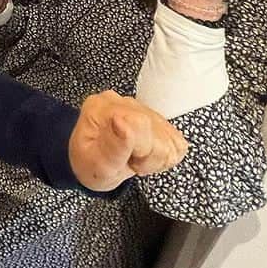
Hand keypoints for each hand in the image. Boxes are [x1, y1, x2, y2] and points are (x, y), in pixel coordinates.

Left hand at [68, 90, 187, 190]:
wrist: (90, 163)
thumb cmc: (89, 164)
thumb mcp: (96, 165)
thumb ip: (112, 147)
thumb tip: (123, 123)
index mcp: (103, 108)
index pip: (141, 123)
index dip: (142, 150)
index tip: (130, 161)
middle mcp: (122, 101)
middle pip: (158, 130)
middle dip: (150, 156)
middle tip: (131, 160)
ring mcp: (139, 107)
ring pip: (171, 136)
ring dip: (157, 156)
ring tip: (136, 157)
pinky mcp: (154, 118)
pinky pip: (177, 141)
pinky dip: (165, 155)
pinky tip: (146, 155)